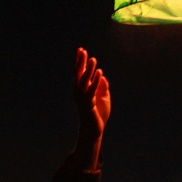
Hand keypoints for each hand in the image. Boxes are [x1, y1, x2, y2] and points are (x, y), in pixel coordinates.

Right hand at [73, 48, 109, 168]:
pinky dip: (95, 81)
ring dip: (88, 70)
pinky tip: (99, 73)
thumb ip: (102, 87)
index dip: (80, 61)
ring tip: (93, 59)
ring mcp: (82, 99)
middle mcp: (79, 93)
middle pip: (78, 74)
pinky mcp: (88, 105)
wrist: (94, 131)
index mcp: (82, 90)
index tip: (81, 50)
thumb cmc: (98, 115)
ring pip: (83, 81)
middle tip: (82, 50)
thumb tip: (102, 76)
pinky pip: (91, 91)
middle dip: (80, 62)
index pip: (80, 73)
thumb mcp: (103, 98)